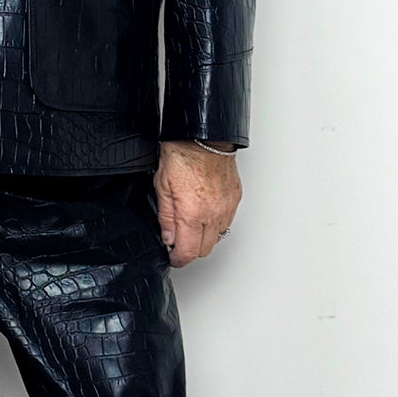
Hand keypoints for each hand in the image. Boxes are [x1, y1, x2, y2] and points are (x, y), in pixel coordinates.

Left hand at [154, 141, 241, 266]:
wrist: (204, 137)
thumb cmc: (182, 155)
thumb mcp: (162, 187)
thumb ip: (166, 218)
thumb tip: (168, 238)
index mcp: (192, 214)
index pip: (188, 252)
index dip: (178, 259)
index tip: (173, 257)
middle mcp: (213, 214)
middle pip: (204, 250)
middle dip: (190, 249)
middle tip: (179, 240)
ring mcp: (226, 207)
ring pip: (217, 237)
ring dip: (204, 237)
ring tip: (192, 224)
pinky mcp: (235, 199)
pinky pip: (227, 221)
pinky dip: (216, 223)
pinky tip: (206, 213)